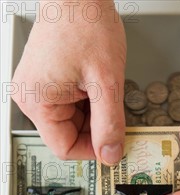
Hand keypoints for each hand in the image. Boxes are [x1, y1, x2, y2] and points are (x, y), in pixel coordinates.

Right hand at [12, 0, 125, 164]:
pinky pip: (70, 106)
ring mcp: (37, 89)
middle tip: (116, 113)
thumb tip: (110, 155)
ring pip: (73, 122)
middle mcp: (31, 97)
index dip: (92, 151)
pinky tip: (97, 85)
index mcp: (37, 101)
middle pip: (69, 135)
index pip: (65, 148)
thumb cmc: (85, 23)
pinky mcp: (46, 82)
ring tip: (103, 89)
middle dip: (96, 129)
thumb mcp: (106, 82)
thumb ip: (110, 124)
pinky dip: (89, 102)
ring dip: (94, 114)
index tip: (114, 145)